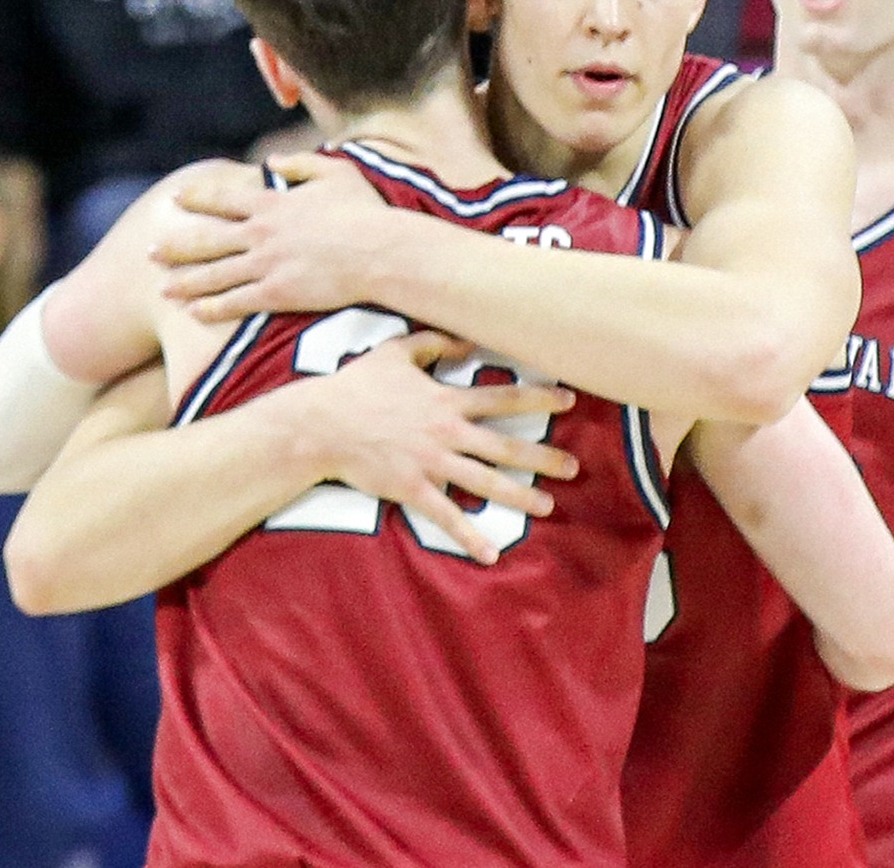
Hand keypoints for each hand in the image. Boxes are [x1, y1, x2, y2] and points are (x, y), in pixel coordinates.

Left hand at [154, 153, 395, 320]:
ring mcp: (266, 265)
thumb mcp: (336, 173)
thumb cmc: (365, 212)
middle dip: (176, 245)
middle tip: (152, 250)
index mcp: (272, 204)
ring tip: (163, 288)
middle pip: (206, 240)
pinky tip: (193, 313)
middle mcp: (261, 234)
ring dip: (185, 282)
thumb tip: (273, 162)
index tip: (177, 198)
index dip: (197, 198)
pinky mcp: (276, 294)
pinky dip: (212, 308)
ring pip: (213, 275)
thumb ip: (300, 165)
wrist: (380, 252)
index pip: (223, 199)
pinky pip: (235, 303)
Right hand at [297, 330, 579, 563]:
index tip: (570, 400)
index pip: (502, 398)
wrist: (320, 424)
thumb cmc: (356, 386)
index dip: (538, 398)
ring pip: (485, 482)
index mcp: (445, 400)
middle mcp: (446, 432)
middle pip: (504, 446)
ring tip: (549, 505)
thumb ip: (434, 343)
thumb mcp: (395, 352)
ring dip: (520, 495)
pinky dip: (470, 536)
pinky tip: (491, 554)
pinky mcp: (412, 489)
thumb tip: (467, 339)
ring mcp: (430, 462)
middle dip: (542, 457)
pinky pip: (447, 516)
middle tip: (573, 467)